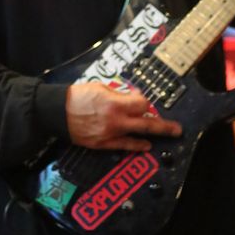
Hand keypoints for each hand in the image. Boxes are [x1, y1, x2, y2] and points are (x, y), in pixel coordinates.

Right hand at [65, 83, 181, 150]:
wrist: (56, 112)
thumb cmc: (77, 96)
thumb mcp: (100, 88)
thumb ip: (119, 94)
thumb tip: (132, 98)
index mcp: (114, 103)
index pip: (141, 104)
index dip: (144, 101)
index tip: (141, 100)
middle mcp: (115, 120)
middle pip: (146, 123)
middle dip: (164, 126)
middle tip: (178, 129)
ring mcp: (109, 134)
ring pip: (137, 136)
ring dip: (153, 135)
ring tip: (168, 134)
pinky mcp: (102, 144)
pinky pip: (123, 146)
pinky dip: (136, 146)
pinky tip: (146, 146)